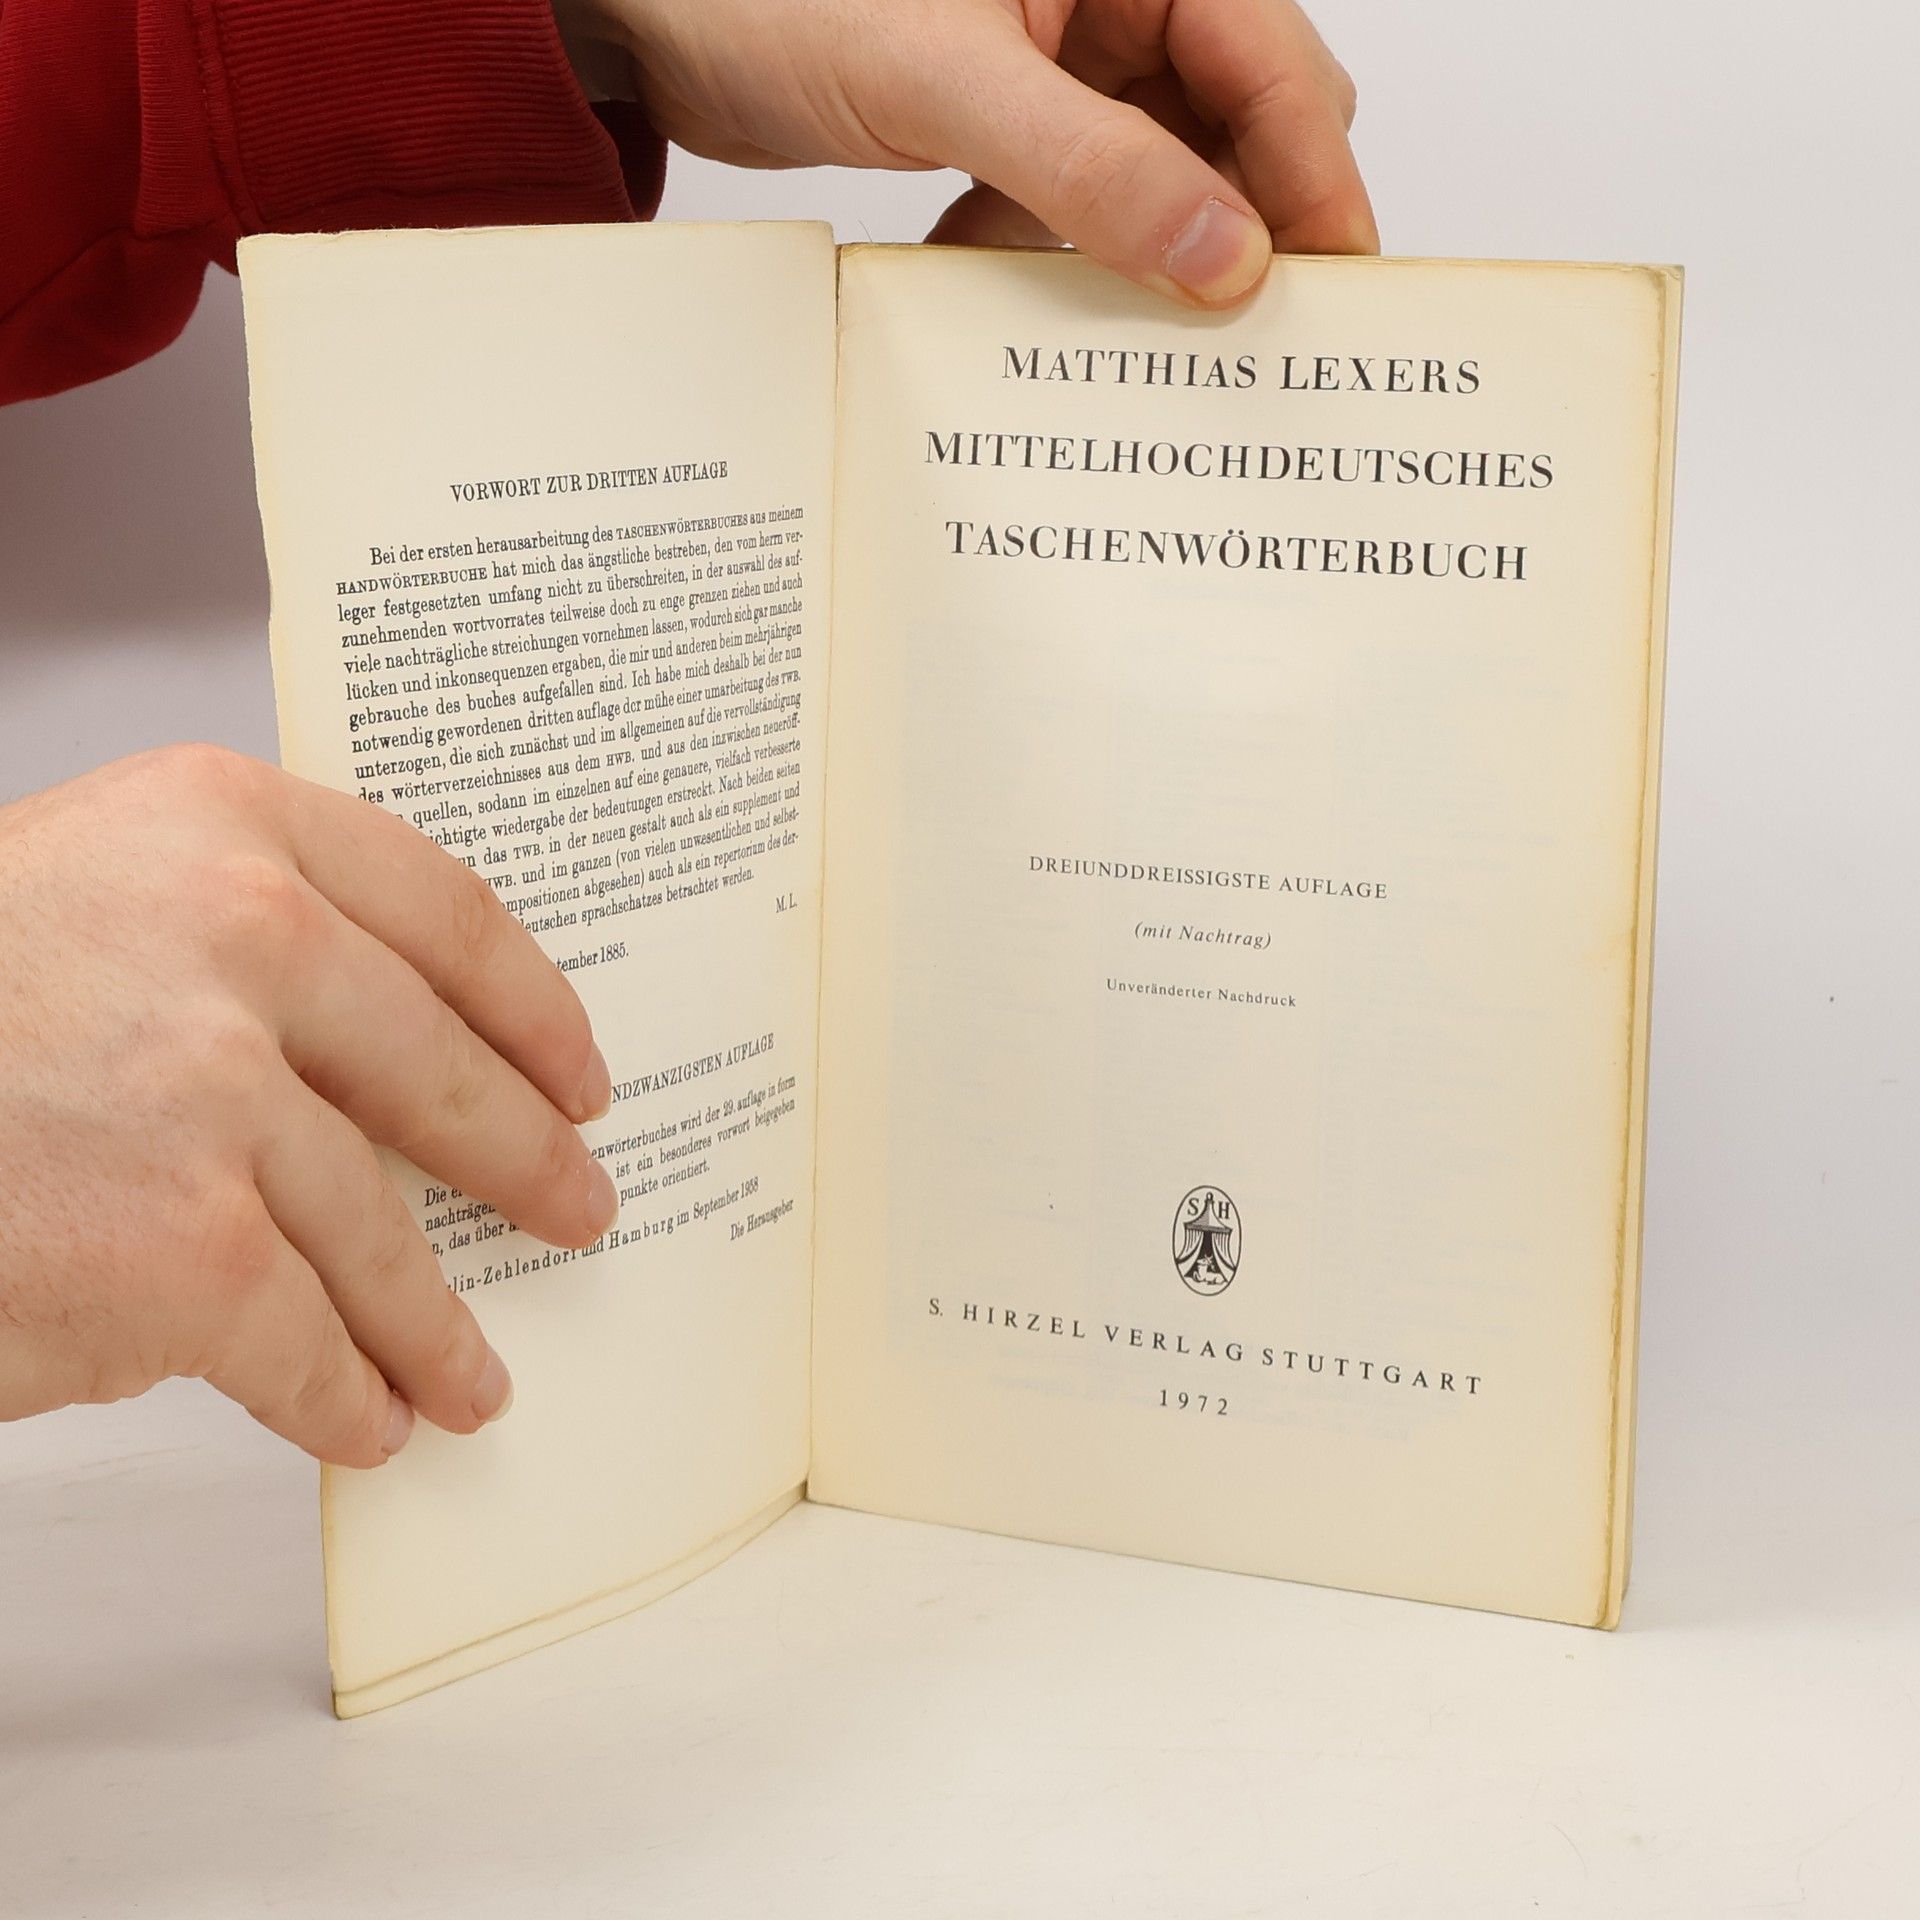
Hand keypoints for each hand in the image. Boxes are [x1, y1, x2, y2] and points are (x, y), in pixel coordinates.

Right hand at [0, 747, 616, 1465]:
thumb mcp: (77, 900)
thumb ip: (229, 936)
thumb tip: (387, 1060)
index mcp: (223, 825)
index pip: (447, 910)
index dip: (532, 1004)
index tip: (580, 1068)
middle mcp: (241, 935)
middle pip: (442, 1071)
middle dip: (525, 1161)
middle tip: (577, 1207)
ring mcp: (219, 1095)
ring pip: (383, 1233)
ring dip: (435, 1322)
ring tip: (473, 1373)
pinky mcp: (187, 1251)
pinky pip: (306, 1343)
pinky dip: (342, 1395)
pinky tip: (365, 1420)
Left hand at [564, 0, 1372, 304]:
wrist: (654, 12)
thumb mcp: (946, 81)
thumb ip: (1091, 168)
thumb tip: (1224, 258)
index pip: (1274, 65)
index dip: (1311, 182)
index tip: (1328, 293)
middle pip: (1242, 126)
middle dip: (1239, 228)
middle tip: (1241, 339)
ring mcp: (1069, 62)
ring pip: (1164, 176)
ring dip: (1137, 255)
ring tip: (1116, 328)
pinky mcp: (1018, 120)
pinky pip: (1080, 201)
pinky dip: (1054, 252)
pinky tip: (995, 272)